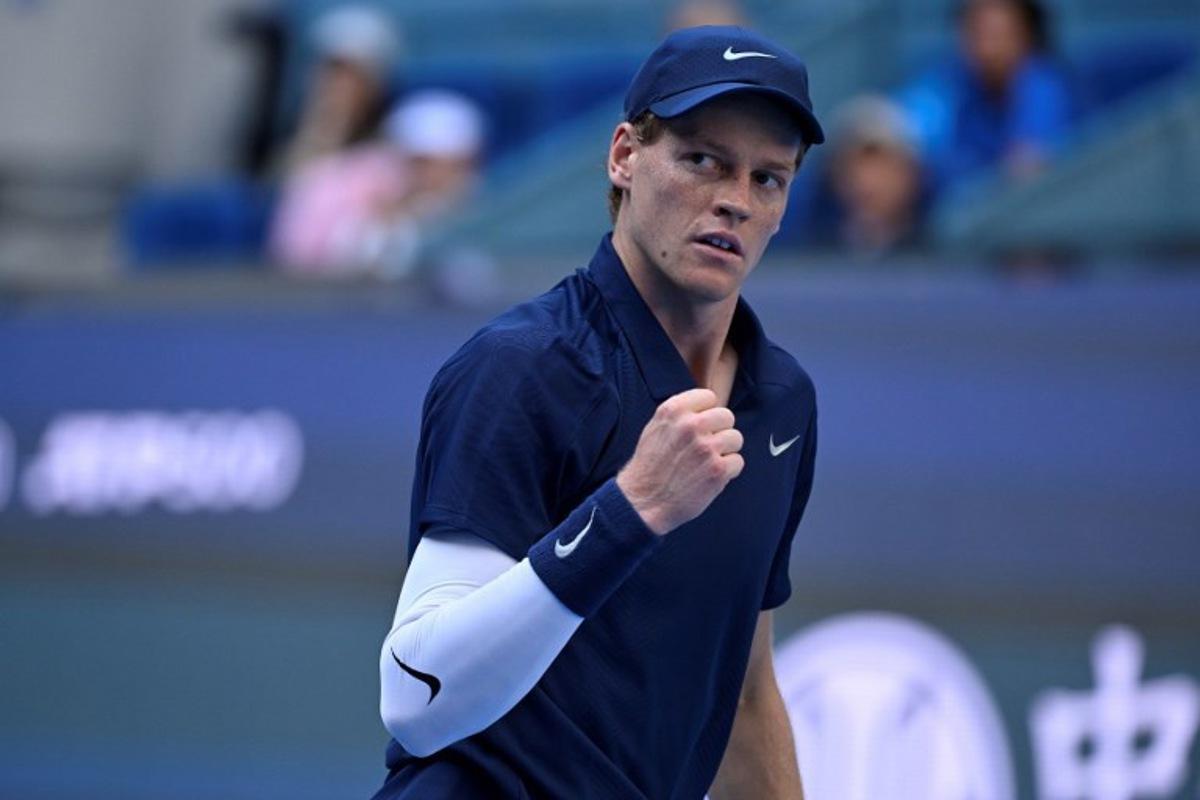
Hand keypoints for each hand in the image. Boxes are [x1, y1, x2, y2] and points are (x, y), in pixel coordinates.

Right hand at [616, 388, 743, 535]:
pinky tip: (710, 477)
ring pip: (736, 438)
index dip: (707, 413)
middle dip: (720, 431)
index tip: (701, 427)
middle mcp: (690, 425)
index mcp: (673, 411)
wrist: (643, 501)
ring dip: (725, 451)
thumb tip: (707, 408)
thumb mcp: (655, 428)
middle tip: (706, 447)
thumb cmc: (649, 466)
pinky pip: (738, 461)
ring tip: (707, 463)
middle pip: (726, 416)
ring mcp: (706, 447)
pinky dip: (728, 471)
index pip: (709, 397)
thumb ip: (680, 415)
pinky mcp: (718, 470)